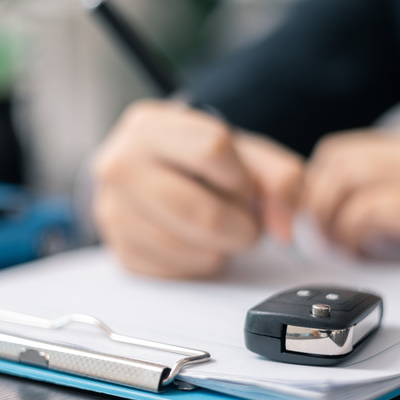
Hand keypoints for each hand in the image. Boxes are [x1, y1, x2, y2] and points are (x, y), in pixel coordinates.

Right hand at [92, 100, 302, 277]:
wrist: (157, 177)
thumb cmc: (200, 164)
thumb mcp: (244, 153)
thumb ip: (280, 178)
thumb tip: (286, 228)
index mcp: (150, 127)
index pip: (213, 149)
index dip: (241, 177)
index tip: (241, 186)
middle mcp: (120, 165)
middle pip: (202, 212)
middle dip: (240, 226)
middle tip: (242, 221)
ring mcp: (113, 211)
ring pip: (191, 249)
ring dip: (221, 247)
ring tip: (217, 228)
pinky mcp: (121, 252)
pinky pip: (177, 272)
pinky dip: (199, 263)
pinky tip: (195, 242)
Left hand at [304, 119, 399, 267]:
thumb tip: (370, 214)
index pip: (345, 147)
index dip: (318, 182)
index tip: (318, 214)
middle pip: (334, 159)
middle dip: (314, 199)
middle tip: (319, 233)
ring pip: (346, 180)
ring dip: (330, 218)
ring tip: (340, 246)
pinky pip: (375, 210)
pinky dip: (357, 233)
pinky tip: (367, 251)